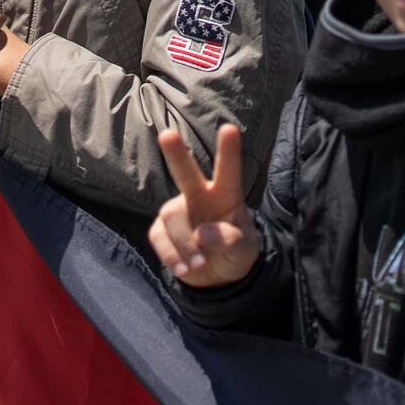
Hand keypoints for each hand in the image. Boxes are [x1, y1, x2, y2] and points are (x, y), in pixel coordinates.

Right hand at [149, 123, 260, 286]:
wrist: (216, 275)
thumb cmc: (236, 252)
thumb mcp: (244, 250)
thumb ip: (231, 240)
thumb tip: (202, 235)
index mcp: (225, 195)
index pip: (228, 171)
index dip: (229, 151)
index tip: (229, 128)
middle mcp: (199, 196)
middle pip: (185, 173)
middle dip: (176, 154)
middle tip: (167, 135)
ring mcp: (178, 211)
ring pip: (172, 219)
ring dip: (185, 246)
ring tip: (199, 263)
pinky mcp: (161, 229)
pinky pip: (159, 239)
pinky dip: (172, 257)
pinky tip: (185, 268)